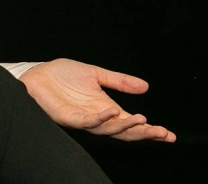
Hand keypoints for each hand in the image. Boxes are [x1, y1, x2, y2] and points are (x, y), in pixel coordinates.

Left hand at [19, 59, 175, 141]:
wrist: (38, 73)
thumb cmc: (63, 76)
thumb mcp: (96, 74)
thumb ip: (119, 81)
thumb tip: (146, 87)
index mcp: (106, 108)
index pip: (132, 123)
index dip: (149, 129)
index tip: (169, 134)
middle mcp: (97, 117)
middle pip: (124, 131)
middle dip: (144, 133)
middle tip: (162, 133)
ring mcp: (83, 119)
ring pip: (109, 129)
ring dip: (126, 126)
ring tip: (143, 120)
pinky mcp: (69, 117)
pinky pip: (87, 122)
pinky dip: (101, 119)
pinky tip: (113, 112)